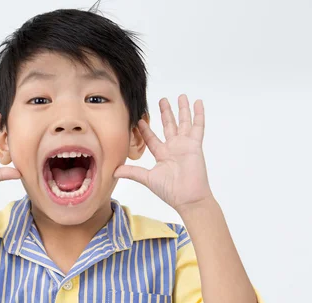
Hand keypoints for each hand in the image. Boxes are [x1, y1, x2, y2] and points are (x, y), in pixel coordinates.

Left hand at [114, 94, 213, 212]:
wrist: (188, 198)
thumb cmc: (170, 191)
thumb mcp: (147, 178)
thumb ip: (132, 172)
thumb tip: (114, 172)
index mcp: (161, 154)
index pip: (151, 138)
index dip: (145, 128)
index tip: (139, 118)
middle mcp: (173, 148)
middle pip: (168, 126)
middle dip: (165, 113)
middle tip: (162, 100)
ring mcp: (184, 145)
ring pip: (183, 122)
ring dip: (181, 109)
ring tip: (180, 96)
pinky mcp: (195, 145)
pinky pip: (198, 127)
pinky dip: (198, 114)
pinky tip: (197, 102)